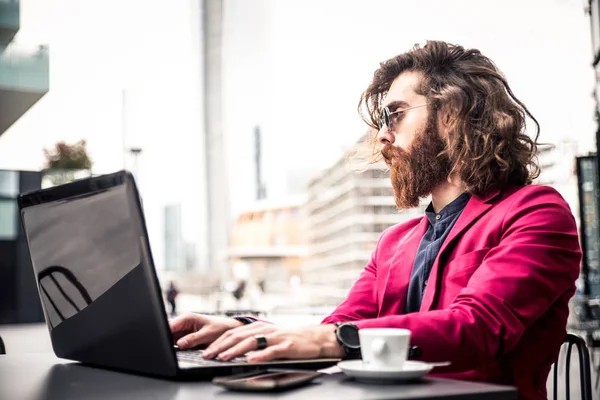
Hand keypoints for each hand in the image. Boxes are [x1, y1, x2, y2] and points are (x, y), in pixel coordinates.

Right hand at [169, 313, 243, 348]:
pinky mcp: (185, 338)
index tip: (162, 342)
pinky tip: (178, 351)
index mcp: (187, 318)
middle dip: (166, 340)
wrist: (229, 330)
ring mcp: (183, 331)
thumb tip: (180, 344)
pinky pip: (176, 343)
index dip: (164, 333)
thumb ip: (193, 339)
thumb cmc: (220, 328)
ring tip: (176, 349)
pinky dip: (175, 347)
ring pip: (170, 338)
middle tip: (168, 349)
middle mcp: (183, 323)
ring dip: (171, 344)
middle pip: (167, 332)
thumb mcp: (208, 334)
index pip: (169, 325)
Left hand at [203, 323, 344, 361]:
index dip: (218, 341)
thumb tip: (232, 349)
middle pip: (238, 336)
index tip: (206, 350)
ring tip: (224, 357)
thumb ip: (253, 340)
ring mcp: (276, 337)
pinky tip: (251, 360)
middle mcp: (265, 330)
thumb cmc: (291, 338)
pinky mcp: (287, 346)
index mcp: (259, 327)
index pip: (233, 333)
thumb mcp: (269, 336)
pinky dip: (261, 355)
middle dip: (221, 346)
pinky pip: (272, 351)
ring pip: (252, 342)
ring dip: (235, 350)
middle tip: (208, 355)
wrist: (315, 337)